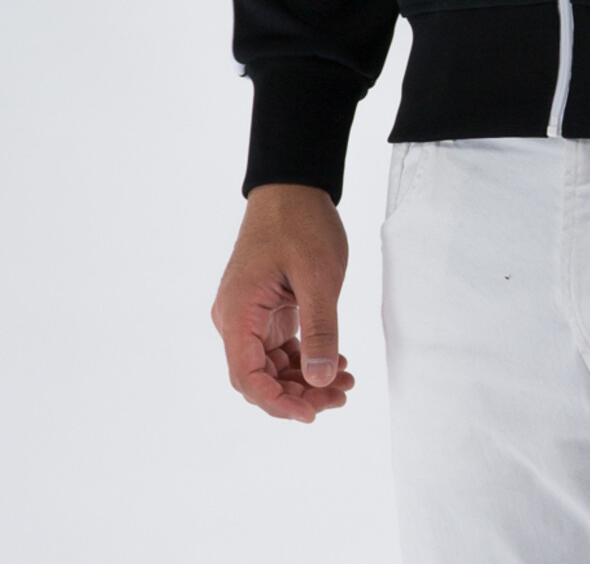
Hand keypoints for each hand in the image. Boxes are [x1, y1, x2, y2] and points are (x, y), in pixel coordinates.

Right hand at [211, 182, 355, 422]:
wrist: (294, 186)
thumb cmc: (301, 223)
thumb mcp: (319, 276)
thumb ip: (320, 330)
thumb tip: (321, 380)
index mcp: (238, 313)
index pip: (247, 378)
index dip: (277, 403)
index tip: (312, 412)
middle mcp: (236, 319)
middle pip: (260, 378)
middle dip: (299, 394)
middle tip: (340, 396)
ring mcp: (250, 315)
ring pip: (272, 366)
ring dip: (305, 379)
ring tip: (345, 383)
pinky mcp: (265, 310)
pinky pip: (280, 347)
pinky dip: (306, 359)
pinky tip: (335, 362)